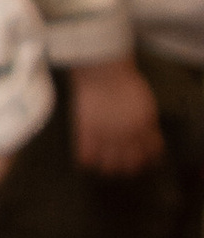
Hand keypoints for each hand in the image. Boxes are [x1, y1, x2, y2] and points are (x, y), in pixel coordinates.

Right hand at [71, 56, 162, 177]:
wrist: (102, 71)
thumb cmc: (124, 80)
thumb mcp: (144, 102)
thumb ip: (146, 121)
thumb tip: (144, 135)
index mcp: (144, 126)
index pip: (151, 152)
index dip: (147, 157)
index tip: (141, 156)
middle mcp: (128, 135)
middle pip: (130, 164)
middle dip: (127, 166)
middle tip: (121, 161)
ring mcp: (107, 136)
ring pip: (108, 166)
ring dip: (107, 166)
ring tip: (103, 161)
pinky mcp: (87, 133)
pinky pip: (86, 157)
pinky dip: (86, 159)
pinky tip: (87, 156)